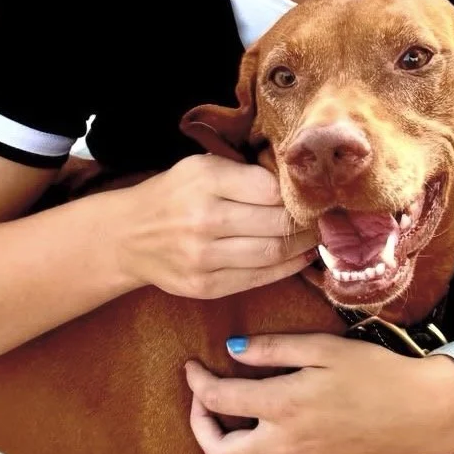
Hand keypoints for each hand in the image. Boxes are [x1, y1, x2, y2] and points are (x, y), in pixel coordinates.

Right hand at [118, 156, 315, 299]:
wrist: (128, 235)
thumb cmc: (174, 194)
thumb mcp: (201, 167)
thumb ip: (245, 172)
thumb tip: (298, 184)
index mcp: (205, 181)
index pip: (272, 188)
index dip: (298, 193)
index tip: (314, 193)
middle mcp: (203, 220)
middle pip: (277, 223)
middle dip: (308, 222)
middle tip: (326, 217)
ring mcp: (203, 258)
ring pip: (273, 254)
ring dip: (303, 247)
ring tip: (316, 236)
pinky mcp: (204, 287)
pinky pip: (258, 279)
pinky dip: (286, 269)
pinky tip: (299, 257)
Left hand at [185, 333, 453, 453]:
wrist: (425, 408)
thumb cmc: (377, 372)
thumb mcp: (323, 347)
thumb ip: (273, 348)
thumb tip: (230, 348)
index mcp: (284, 404)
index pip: (218, 399)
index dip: (197, 383)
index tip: (193, 369)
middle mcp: (288, 445)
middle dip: (201, 430)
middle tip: (204, 410)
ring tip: (226, 453)